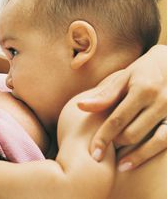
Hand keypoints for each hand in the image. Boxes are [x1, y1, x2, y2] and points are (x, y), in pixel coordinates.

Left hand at [78, 45, 166, 170]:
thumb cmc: (143, 72)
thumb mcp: (123, 78)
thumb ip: (104, 96)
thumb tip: (80, 106)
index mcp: (142, 90)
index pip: (117, 119)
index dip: (104, 138)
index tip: (93, 154)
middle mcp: (160, 102)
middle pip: (134, 133)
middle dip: (116, 145)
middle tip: (103, 153)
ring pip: (154, 141)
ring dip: (135, 155)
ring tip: (120, 165)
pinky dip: (151, 153)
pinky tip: (136, 161)